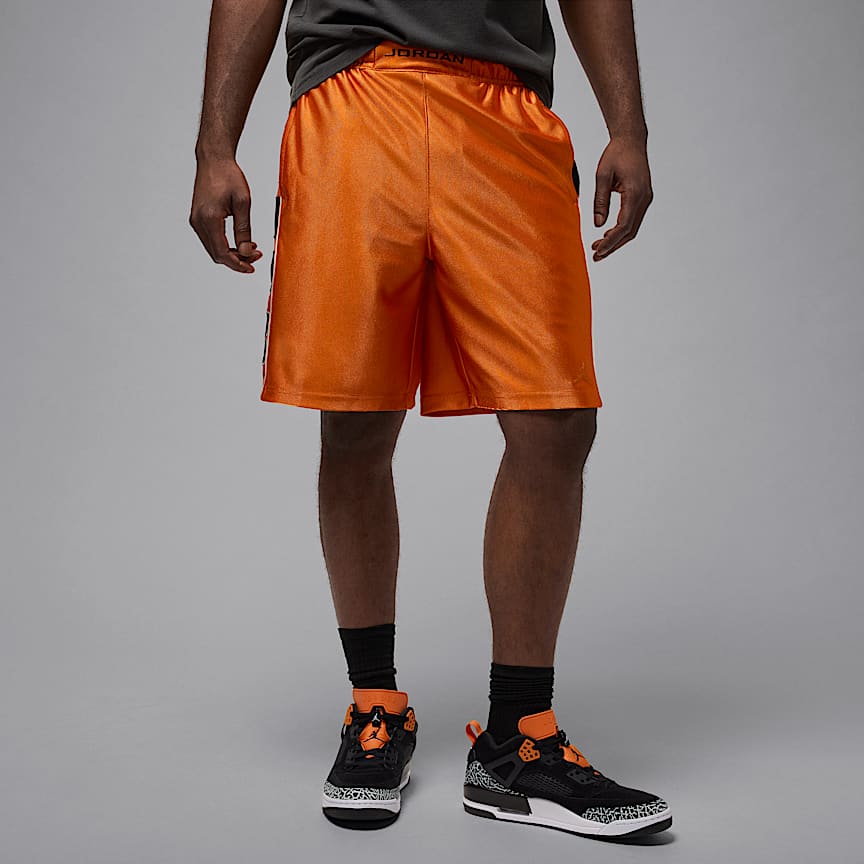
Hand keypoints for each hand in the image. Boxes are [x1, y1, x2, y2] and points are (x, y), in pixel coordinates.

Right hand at [189, 157, 263, 273]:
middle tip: (256, 257)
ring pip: (213, 248)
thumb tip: (247, 252)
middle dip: (237, 260)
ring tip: (250, 249)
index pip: (222, 253)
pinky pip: (211, 240)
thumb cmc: (228, 175)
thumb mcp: (243, 202)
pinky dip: (224, 245)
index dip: (238, 264)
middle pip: (217, 254)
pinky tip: (239, 242)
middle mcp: (198, 222)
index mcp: (209, 218)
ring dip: (231, 254)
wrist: (213, 159)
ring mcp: (195, 220)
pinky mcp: (197, 218)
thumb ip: (244, 230)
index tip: (252, 267)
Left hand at [591, 138, 652, 261]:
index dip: (610, 241)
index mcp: (635, 193)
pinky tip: (607, 235)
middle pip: (630, 232)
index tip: (598, 251)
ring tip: (599, 249)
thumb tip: (597, 224)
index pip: (623, 226)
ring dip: (616, 240)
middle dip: (613, 246)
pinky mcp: (642, 198)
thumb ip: (600, 201)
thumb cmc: (616, 153)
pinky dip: (621, 230)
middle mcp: (644, 198)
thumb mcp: (602, 176)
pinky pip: (633, 220)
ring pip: (632, 228)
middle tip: (596, 256)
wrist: (631, 140)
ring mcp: (645, 199)